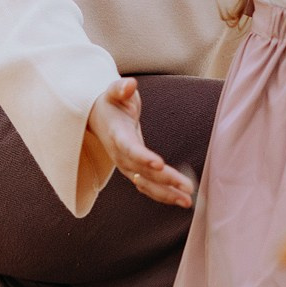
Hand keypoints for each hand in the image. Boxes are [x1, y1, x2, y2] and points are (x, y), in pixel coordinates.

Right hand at [87, 78, 194, 207]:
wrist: (98, 117)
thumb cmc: (111, 102)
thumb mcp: (114, 90)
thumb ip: (121, 88)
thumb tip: (130, 85)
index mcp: (117, 134)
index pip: (129, 148)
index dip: (143, 157)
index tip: (159, 164)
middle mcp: (120, 155)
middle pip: (143, 171)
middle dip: (165, 181)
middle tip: (187, 187)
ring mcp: (126, 165)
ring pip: (146, 184)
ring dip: (167, 194)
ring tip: (188, 201)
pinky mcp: (133, 170)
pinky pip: (147, 186)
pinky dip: (163, 194)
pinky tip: (181, 199)